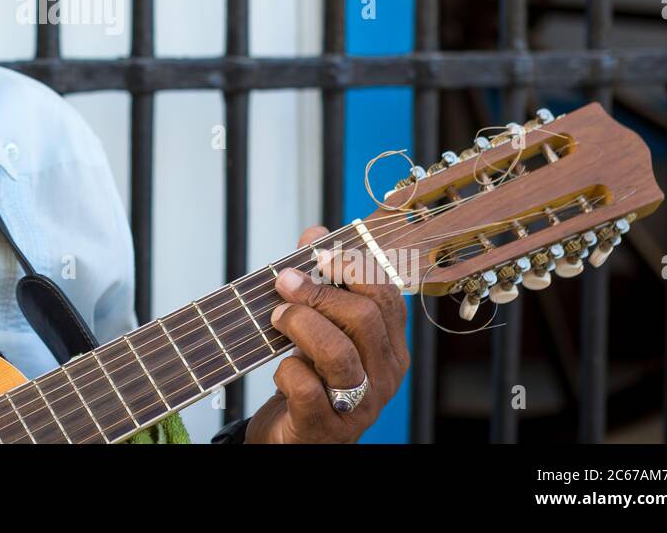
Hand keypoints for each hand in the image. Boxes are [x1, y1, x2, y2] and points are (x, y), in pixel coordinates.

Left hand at [245, 225, 409, 442]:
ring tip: (276, 317)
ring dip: (300, 324)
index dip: (352, 267)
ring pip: (338, 353)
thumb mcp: (319, 325)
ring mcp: (360, 405)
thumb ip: (320, 278)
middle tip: (283, 283)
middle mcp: (384, 375)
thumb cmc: (310, 376)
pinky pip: (307, 389)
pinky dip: (287, 370)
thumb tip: (316, 232)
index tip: (318, 254)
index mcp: (390, 346)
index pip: (386, 296)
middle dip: (318, 292)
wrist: (294, 435)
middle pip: (363, 318)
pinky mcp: (326, 427)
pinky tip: (280, 366)